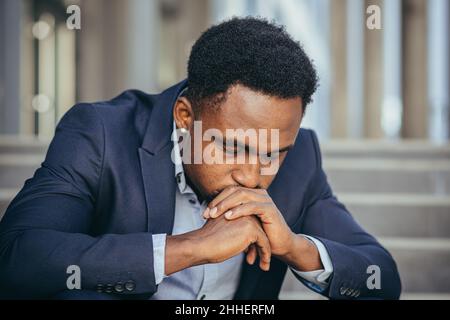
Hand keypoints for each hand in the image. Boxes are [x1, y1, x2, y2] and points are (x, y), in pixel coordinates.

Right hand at [165, 215, 270, 275]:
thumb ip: (233, 231)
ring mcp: (248, 219)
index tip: (251, 252)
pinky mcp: (252, 230)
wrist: (200, 244)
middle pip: (258, 229)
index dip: (251, 239)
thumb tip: (245, 244)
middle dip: (259, 245)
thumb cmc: (206, 241)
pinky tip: (264, 265)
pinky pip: (264, 243)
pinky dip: (266, 255)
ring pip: (263, 236)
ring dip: (264, 251)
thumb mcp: (222, 230)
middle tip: (259, 258)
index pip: (250, 224)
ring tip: (263, 264)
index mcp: (235, 209)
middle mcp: (243, 211)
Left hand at [203, 186, 322, 271]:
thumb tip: (210, 213)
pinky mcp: (270, 209)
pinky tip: (228, 217)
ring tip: (214, 214)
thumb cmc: (260, 234)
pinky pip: (252, 206)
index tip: (205, 213)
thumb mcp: (243, 222)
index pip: (230, 191)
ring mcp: (265, 200)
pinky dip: (238, 211)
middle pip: (234, 191)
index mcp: (251, 194)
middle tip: (207, 213)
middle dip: (218, 202)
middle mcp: (258, 194)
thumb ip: (231, 214)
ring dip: (225, 205)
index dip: (216, 199)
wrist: (279, 245)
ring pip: (241, 196)